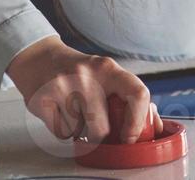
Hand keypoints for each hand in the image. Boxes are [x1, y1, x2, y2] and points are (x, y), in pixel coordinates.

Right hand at [6, 36, 158, 143]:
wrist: (40, 59)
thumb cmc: (79, 71)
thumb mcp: (106, 74)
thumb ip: (130, 96)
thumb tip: (154, 124)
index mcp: (108, 68)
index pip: (137, 93)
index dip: (137, 121)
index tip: (130, 135)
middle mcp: (86, 76)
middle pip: (102, 127)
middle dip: (100, 134)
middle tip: (96, 126)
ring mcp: (62, 88)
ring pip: (80, 133)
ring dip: (80, 131)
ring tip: (75, 111)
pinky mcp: (42, 101)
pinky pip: (61, 133)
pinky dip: (64, 130)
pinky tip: (61, 112)